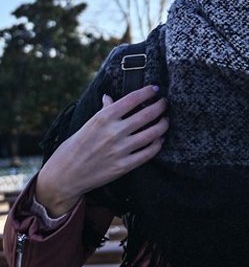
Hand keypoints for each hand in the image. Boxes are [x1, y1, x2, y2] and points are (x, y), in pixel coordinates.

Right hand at [36, 86, 167, 216]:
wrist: (64, 177)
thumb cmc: (72, 148)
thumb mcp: (86, 126)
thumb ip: (102, 112)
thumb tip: (108, 97)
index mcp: (103, 119)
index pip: (132, 99)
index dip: (147, 92)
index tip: (155, 89)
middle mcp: (113, 132)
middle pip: (147, 114)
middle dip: (161, 106)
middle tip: (165, 103)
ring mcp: (120, 150)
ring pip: (153, 133)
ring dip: (163, 124)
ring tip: (166, 120)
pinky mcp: (124, 166)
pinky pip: (149, 153)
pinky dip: (158, 144)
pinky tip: (160, 139)